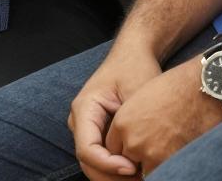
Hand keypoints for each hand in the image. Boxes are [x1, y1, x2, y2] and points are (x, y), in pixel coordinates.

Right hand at [68, 43, 162, 180]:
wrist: (133, 54)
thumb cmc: (135, 68)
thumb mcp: (137, 93)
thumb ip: (131, 125)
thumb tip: (134, 159)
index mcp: (85, 108)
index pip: (87, 149)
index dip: (108, 165)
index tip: (133, 168)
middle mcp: (80, 121)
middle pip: (88, 163)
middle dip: (112, 178)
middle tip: (140, 180)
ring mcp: (86, 129)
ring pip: (94, 165)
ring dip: (114, 178)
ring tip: (141, 177)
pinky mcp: (97, 133)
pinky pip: (101, 158)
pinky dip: (116, 170)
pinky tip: (137, 171)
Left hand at [105, 59, 221, 176]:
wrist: (201, 88)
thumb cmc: (175, 88)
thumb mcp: (143, 98)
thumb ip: (132, 122)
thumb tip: (132, 142)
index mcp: (123, 122)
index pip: (114, 148)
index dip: (127, 144)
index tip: (139, 138)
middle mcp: (133, 141)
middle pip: (127, 160)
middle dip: (137, 155)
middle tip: (155, 140)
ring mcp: (151, 155)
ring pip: (143, 169)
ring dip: (152, 161)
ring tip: (167, 142)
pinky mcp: (169, 162)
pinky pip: (161, 172)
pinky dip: (166, 164)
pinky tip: (176, 147)